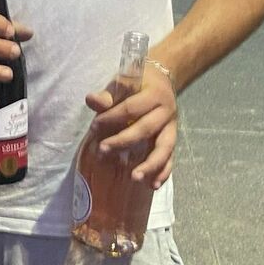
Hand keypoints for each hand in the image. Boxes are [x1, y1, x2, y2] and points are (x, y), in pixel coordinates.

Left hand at [82, 67, 177, 188]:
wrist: (162, 80)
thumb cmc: (138, 82)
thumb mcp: (123, 82)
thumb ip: (108, 94)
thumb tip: (91, 100)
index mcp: (154, 94)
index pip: (131, 108)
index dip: (111, 118)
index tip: (94, 127)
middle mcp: (166, 112)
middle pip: (146, 129)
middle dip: (123, 141)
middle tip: (103, 150)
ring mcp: (172, 127)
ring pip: (164, 148)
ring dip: (150, 164)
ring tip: (135, 177)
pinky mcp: (173, 139)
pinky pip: (171, 158)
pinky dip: (163, 172)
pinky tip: (153, 185)